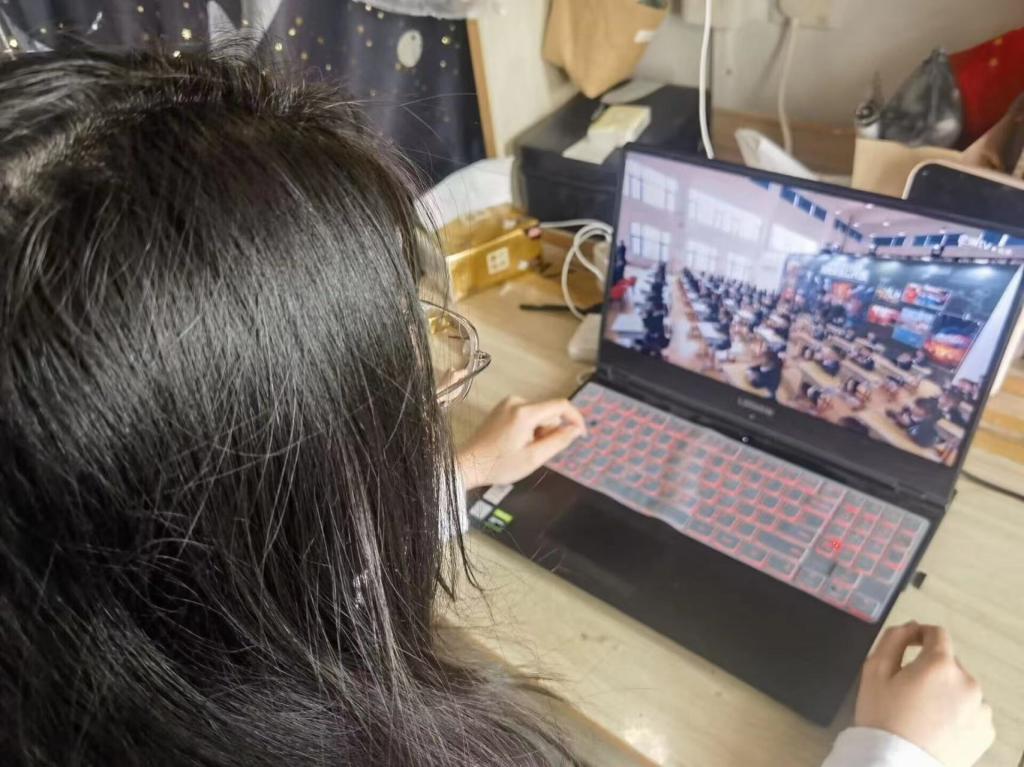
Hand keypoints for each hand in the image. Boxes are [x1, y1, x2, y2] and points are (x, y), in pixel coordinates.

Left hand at [458, 396, 585, 489]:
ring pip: (538, 415)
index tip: (581, 434)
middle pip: (548, 413)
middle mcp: (516, 401)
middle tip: (536, 452)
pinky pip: (526, 415)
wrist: (469, 463)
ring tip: (523, 449)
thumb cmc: (499, 464)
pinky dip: (528, 428)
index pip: (561, 405)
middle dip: (549, 432)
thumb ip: (558, 441)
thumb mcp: (534, 458)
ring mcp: (507, 403)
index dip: (575, 418)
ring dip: (538, 432)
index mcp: (525, 412)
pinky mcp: (502, 407)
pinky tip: (516, 443)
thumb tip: (575, 429)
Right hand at [855, 622, 994, 766]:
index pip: (937, 634)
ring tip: (923, 712)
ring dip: (945, 690)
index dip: (920, 635)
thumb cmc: (882, 717)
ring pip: (960, 687)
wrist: (897, 764)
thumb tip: (910, 626)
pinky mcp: (985, 730)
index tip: (909, 646)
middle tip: (908, 690)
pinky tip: (937, 725)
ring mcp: (980, 707)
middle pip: (947, 663)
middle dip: (930, 669)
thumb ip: (893, 639)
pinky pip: (970, 710)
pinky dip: (957, 712)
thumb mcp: (874, 670)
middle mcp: (967, 681)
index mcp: (939, 664)